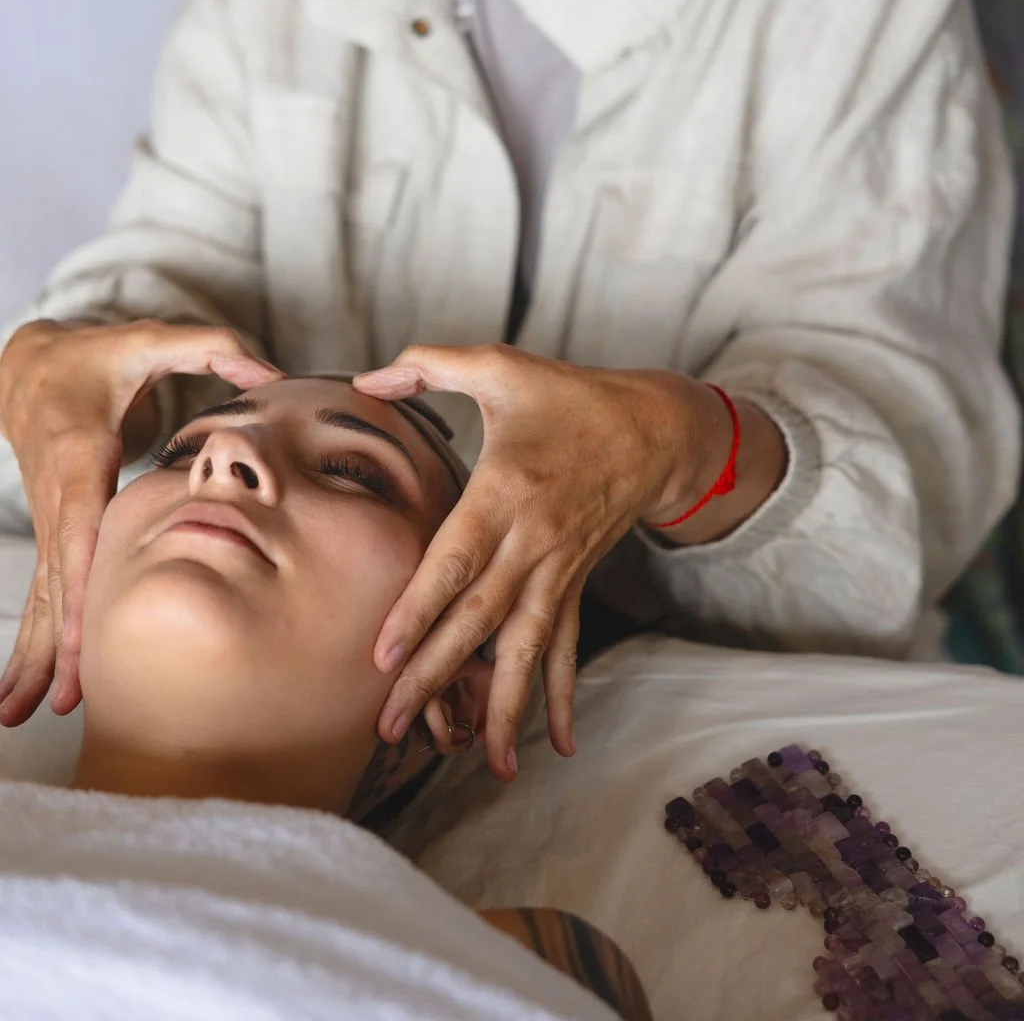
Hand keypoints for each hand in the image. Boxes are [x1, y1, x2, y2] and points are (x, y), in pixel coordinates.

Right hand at [0, 318, 280, 725]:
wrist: (33, 364)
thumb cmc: (101, 357)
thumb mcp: (152, 342)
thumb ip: (211, 349)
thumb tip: (272, 372)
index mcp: (79, 454)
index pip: (83, 527)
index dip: (86, 582)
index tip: (89, 637)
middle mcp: (59, 494)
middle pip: (59, 578)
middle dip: (60, 642)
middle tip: (63, 701)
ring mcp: (51, 516)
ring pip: (44, 595)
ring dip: (35, 655)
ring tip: (21, 713)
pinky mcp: (56, 528)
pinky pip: (47, 592)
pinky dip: (38, 640)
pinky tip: (25, 689)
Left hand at [354, 345, 713, 781]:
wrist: (654, 429)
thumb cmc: (569, 397)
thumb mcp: (501, 367)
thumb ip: (430, 366)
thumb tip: (367, 377)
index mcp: (507, 490)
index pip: (456, 561)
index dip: (420, 609)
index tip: (384, 656)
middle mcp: (535, 540)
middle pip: (480, 620)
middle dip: (435, 676)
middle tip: (392, 724)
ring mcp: (559, 569)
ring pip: (527, 649)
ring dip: (503, 707)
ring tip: (484, 763)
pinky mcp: (576, 583)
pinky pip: (566, 647)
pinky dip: (561, 696)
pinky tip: (557, 744)